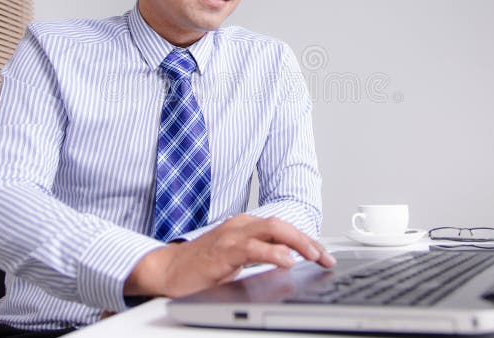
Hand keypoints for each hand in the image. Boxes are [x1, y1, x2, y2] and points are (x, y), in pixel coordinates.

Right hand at [125, 214, 334, 298]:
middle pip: (282, 225)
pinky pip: (253, 248)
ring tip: (315, 256)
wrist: (168, 269)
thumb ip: (261, 256)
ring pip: (272, 230)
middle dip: (308, 240)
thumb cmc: (202, 266)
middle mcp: (241, 226)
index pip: (283, 229)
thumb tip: (291, 265)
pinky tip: (287, 261)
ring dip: (298, 242)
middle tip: (325, 258)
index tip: (325, 256)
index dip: (307, 241)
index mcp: (245, 226)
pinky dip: (273, 253)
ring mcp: (232, 236)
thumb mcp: (238, 259)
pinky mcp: (223, 251)